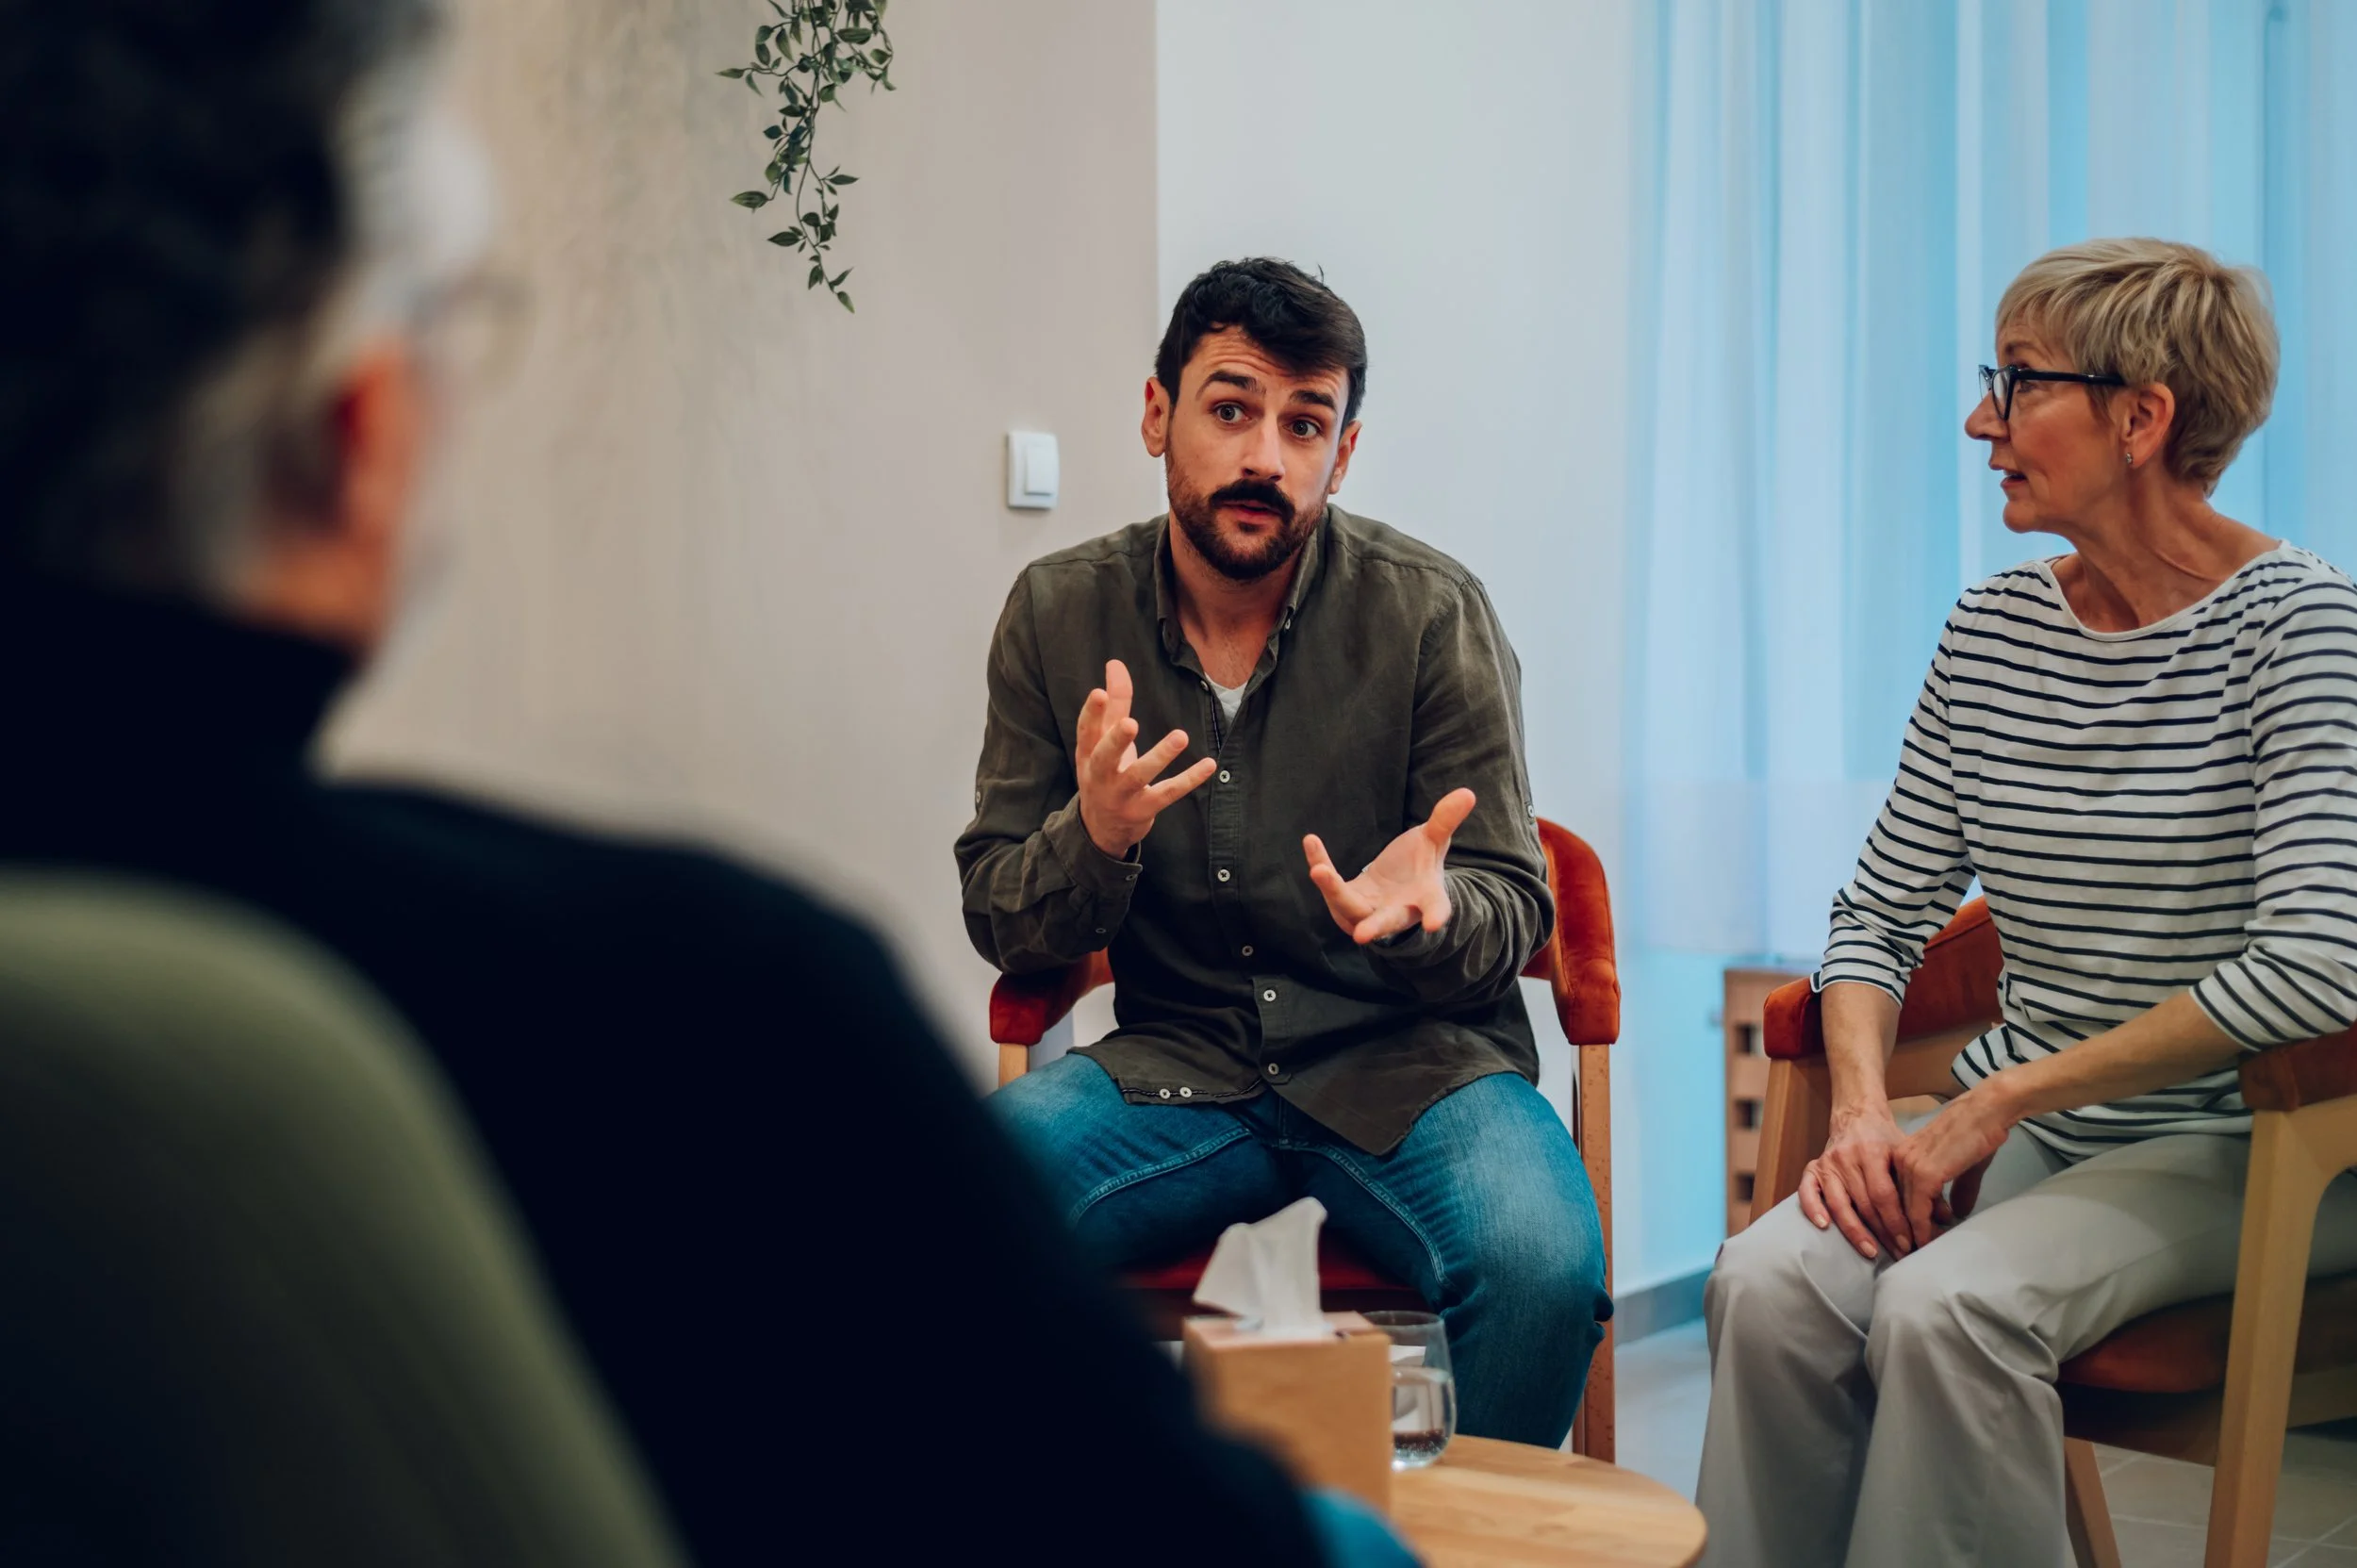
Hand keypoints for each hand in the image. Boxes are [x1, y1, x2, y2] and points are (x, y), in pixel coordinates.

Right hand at [1076, 659, 1216, 858]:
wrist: (1102, 827)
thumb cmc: (1106, 772)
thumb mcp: (1104, 740)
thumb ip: (1114, 702)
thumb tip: (1115, 664)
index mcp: (1088, 755)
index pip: (1086, 732)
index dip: (1091, 713)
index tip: (1099, 692)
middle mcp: (1100, 776)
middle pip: (1105, 758)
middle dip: (1116, 741)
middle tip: (1129, 723)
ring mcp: (1121, 795)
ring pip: (1140, 776)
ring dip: (1160, 757)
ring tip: (1180, 736)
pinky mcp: (1144, 810)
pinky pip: (1168, 793)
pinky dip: (1189, 780)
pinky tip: (1209, 765)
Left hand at [1302, 788, 1475, 944]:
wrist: (1395, 884)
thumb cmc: (1419, 864)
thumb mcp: (1433, 840)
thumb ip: (1445, 821)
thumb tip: (1468, 793)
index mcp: (1425, 899)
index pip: (1434, 908)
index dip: (1435, 915)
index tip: (1433, 924)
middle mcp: (1396, 911)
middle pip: (1385, 922)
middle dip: (1375, 927)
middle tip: (1362, 935)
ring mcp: (1368, 910)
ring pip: (1348, 906)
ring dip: (1333, 890)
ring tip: (1318, 870)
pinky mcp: (1345, 901)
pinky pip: (1330, 885)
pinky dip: (1320, 862)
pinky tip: (1311, 841)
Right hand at [1798, 1104, 1912, 1260]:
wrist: (1857, 1115)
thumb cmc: (1885, 1139)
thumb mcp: (1907, 1154)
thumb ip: (1923, 1184)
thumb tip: (1943, 1218)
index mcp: (1871, 1151)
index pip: (1883, 1194)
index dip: (1895, 1221)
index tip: (1908, 1242)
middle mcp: (1846, 1157)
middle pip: (1863, 1203)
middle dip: (1882, 1233)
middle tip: (1898, 1254)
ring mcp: (1827, 1163)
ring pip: (1838, 1203)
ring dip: (1854, 1231)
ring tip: (1870, 1252)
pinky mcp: (1813, 1168)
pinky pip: (1807, 1191)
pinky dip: (1812, 1209)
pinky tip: (1823, 1226)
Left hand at [1891, 1086, 2012, 1250]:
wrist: (1986, 1111)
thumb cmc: (1978, 1134)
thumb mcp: (1964, 1166)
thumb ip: (1958, 1189)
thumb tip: (1958, 1213)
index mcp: (1904, 1156)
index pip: (1897, 1195)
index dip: (1903, 1220)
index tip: (1908, 1241)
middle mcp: (1900, 1161)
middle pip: (1895, 1205)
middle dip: (1902, 1232)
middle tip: (1908, 1255)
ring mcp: (1910, 1167)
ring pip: (1904, 1211)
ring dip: (1911, 1236)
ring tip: (1918, 1255)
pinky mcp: (1925, 1174)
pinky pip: (1917, 1210)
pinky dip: (1921, 1230)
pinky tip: (1927, 1243)